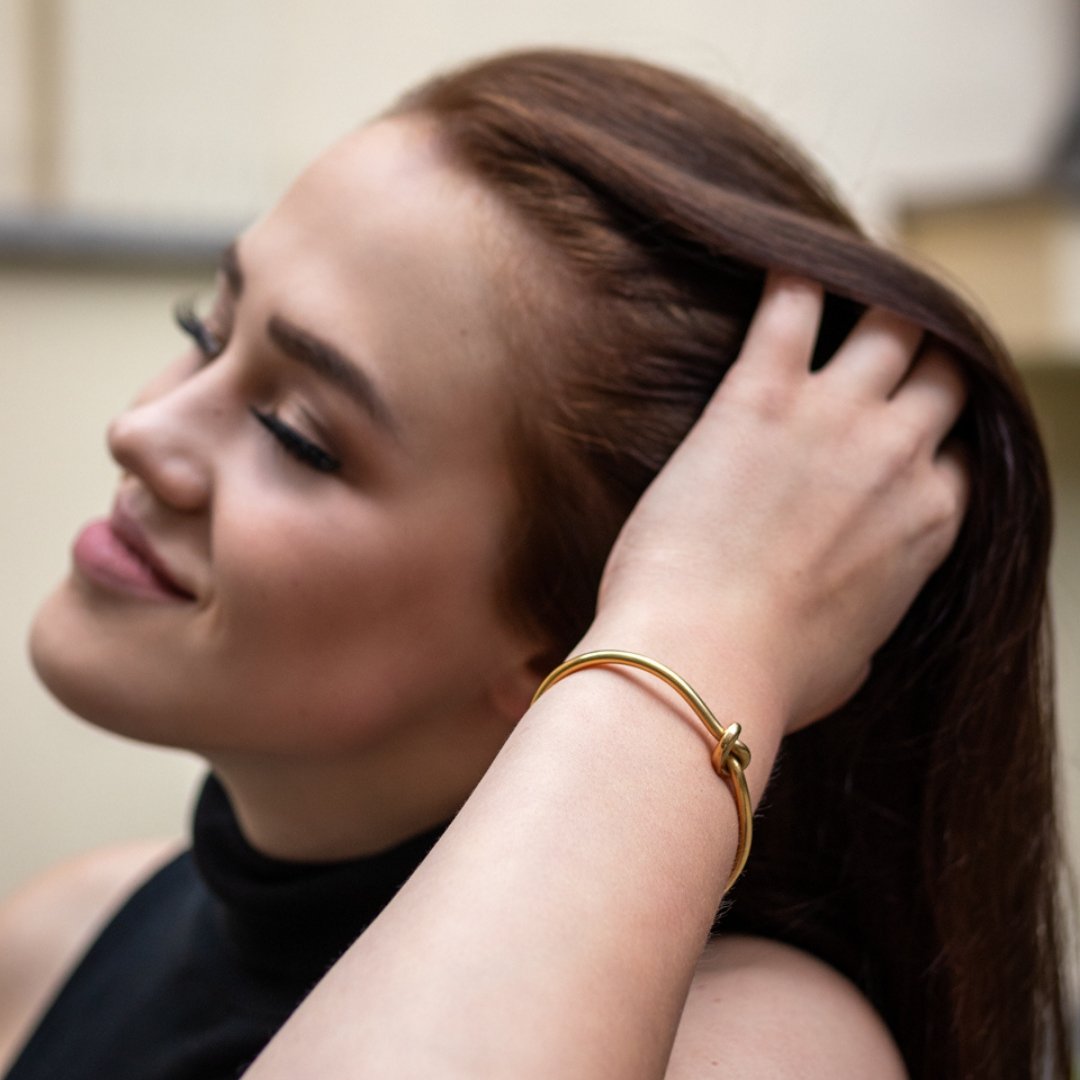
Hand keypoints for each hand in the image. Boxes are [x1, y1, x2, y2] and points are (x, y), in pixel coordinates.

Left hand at [593, 275, 968, 731]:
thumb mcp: (852, 665)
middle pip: (942, 371)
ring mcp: (834, 417)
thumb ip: (871, 626)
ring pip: (890, 323)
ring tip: (854, 288)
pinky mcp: (760, 397)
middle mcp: (900, 456)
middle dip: (925, 354)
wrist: (702, 659)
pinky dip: (793, 275)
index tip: (914, 419)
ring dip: (878, 303)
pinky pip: (791, 305)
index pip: (963, 446)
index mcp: (932, 522)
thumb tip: (861, 630)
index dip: (940, 428)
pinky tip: (780, 258)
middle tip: (894, 339)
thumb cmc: (769, 679)